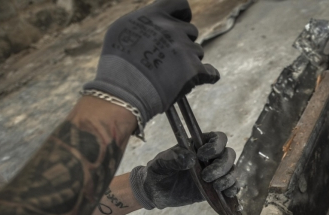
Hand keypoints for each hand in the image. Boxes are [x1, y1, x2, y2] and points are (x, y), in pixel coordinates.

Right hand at [83, 0, 218, 124]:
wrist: (123, 91)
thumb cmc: (117, 65)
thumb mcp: (122, 31)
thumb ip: (143, 23)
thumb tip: (156, 24)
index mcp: (154, 15)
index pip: (180, 4)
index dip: (183, 15)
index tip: (183, 21)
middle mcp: (171, 28)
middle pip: (191, 31)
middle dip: (184, 43)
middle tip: (172, 58)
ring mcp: (184, 49)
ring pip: (198, 52)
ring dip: (190, 61)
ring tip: (173, 74)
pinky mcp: (194, 70)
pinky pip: (211, 72)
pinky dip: (209, 76)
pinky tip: (209, 77)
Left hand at [130, 132, 237, 209]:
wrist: (156, 193)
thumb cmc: (158, 172)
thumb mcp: (160, 163)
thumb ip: (173, 158)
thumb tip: (191, 159)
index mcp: (199, 145)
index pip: (218, 139)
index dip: (216, 146)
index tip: (201, 156)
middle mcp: (211, 158)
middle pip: (229, 155)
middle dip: (222, 166)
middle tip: (206, 176)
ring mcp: (215, 173)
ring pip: (233, 170)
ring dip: (228, 178)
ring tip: (215, 187)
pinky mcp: (216, 188)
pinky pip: (233, 185)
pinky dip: (233, 189)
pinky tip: (226, 193)